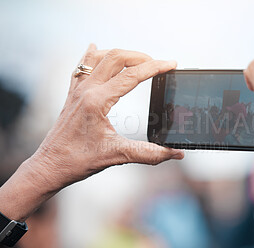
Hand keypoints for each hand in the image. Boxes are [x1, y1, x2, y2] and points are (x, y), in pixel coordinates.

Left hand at [28, 44, 183, 190]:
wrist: (50, 166)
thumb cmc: (78, 160)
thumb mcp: (117, 155)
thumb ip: (149, 153)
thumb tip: (175, 153)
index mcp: (97, 101)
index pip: (131, 76)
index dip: (155, 67)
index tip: (171, 64)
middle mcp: (86, 90)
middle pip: (115, 57)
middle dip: (140, 57)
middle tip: (157, 64)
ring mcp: (77, 90)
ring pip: (98, 57)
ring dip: (120, 54)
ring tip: (137, 59)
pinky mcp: (72, 94)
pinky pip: (81, 66)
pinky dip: (93, 55)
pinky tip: (95, 48)